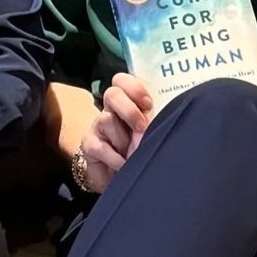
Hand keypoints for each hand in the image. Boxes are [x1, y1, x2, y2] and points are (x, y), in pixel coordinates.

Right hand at [72, 73, 152, 196]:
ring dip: (123, 139)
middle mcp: (110, 111)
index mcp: (128, 103)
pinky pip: (101, 146)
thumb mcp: (148, 132)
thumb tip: (166, 117)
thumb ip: (154, 120)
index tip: (148, 104)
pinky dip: (116, 158)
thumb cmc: (137, 150)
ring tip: (133, 153)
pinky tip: (123, 164)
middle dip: (129, 110)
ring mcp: (98, 127)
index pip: (123, 81)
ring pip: (106, 119)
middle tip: (142, 127)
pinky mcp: (89, 145)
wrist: (117, 175)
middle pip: (112, 94)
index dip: (135, 88)